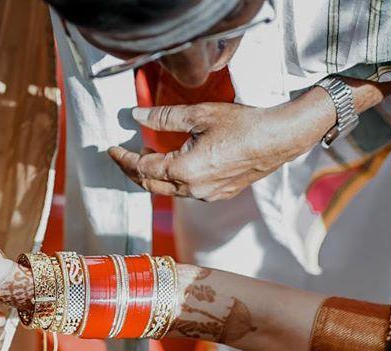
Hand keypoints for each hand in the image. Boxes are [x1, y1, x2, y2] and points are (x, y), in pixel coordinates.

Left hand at [109, 98, 327, 201]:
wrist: (279, 139)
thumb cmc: (243, 124)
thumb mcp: (199, 114)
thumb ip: (163, 117)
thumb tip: (136, 115)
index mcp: (184, 171)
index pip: (142, 168)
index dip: (123, 159)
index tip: (112, 149)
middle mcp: (193, 190)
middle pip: (150, 185)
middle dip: (133, 171)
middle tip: (122, 155)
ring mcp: (206, 195)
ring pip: (168, 191)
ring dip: (153, 176)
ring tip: (147, 156)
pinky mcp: (218, 195)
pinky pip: (187, 192)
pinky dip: (173, 180)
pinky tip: (174, 165)